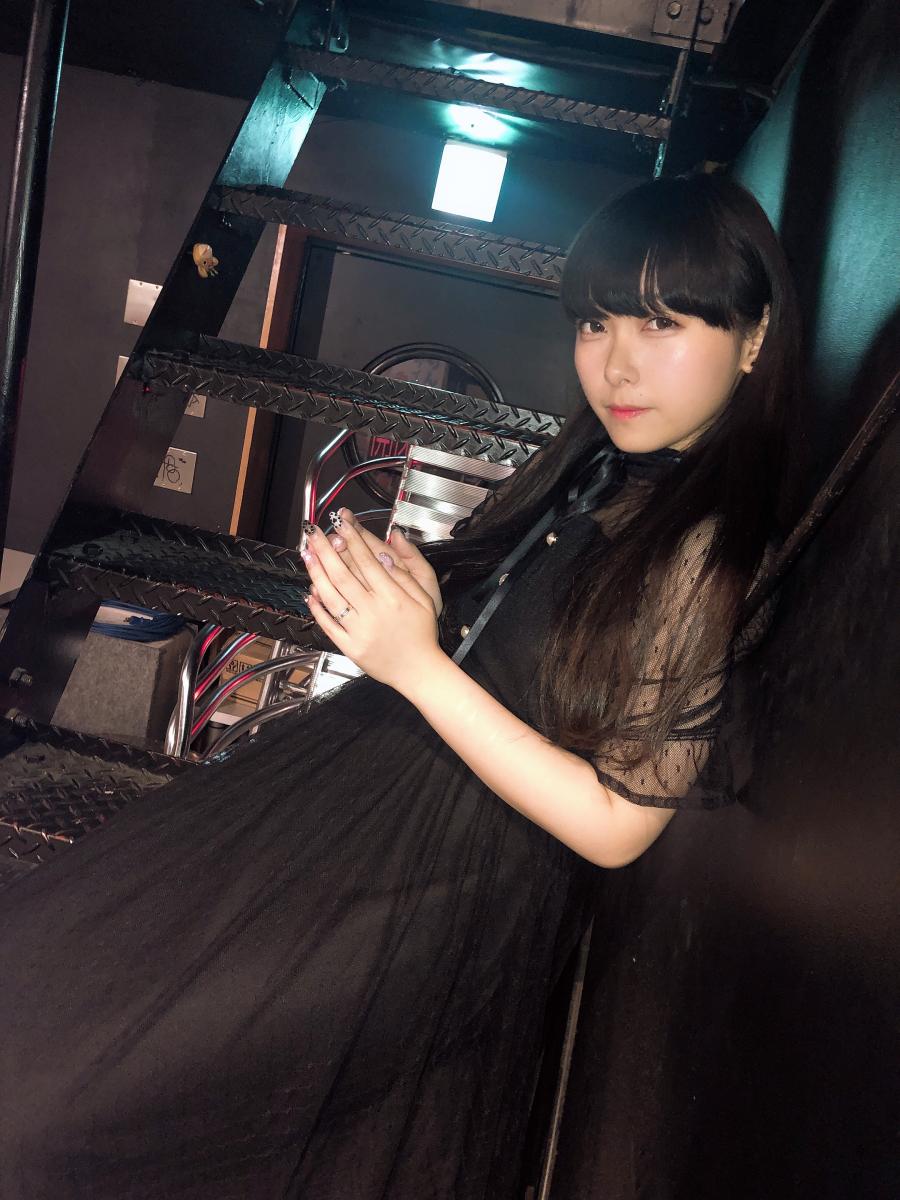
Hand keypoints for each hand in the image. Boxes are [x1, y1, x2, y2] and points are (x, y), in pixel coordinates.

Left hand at [301, 514, 444, 693]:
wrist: (418, 671)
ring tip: (307, 555)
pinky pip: (329, 625)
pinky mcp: (350, 647)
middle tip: (313, 532)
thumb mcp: (425, 599)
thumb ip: (404, 575)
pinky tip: (310, 593)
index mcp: (393, 597)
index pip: (367, 562)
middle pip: (343, 575)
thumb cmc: (422, 633)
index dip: (352, 540)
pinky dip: (317, 609)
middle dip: (325, 550)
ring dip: (316, 574)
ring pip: (332, 597)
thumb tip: (384, 554)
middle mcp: (374, 611)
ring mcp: (359, 630)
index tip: (340, 524)